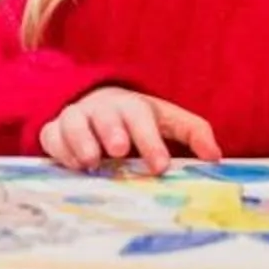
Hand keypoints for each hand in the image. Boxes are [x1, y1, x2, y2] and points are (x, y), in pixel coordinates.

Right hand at [38, 87, 221, 174]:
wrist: (96, 103)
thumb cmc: (137, 119)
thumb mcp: (167, 120)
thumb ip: (193, 133)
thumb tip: (215, 157)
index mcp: (134, 107)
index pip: (143, 118)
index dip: (151, 141)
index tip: (161, 166)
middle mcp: (104, 109)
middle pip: (107, 115)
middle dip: (113, 131)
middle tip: (120, 151)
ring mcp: (77, 117)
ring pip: (74, 121)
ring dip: (81, 139)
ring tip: (91, 161)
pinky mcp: (55, 130)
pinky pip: (52, 136)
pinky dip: (60, 148)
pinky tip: (72, 164)